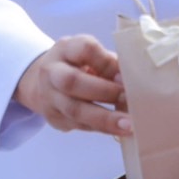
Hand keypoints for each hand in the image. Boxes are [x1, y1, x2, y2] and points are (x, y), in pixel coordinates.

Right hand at [14, 36, 129, 134]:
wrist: (42, 82)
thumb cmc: (79, 65)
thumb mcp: (91, 55)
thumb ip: (109, 64)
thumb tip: (136, 79)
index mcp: (66, 49)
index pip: (85, 49)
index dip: (107, 63)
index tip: (126, 75)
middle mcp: (52, 72)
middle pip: (72, 82)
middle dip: (104, 92)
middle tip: (128, 99)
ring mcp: (49, 97)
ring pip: (74, 110)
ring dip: (104, 119)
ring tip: (128, 125)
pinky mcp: (54, 118)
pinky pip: (78, 125)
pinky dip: (101, 128)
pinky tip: (118, 130)